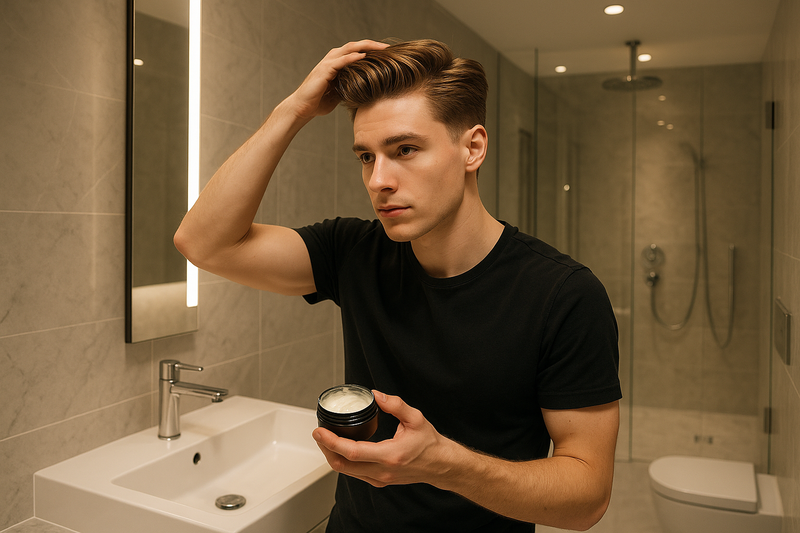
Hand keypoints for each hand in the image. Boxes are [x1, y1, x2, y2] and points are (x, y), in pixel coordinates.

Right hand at [287, 40, 388, 120]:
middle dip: (372, 45)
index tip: (387, 53)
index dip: (371, 50)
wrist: (303, 108)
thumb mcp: (340, 92)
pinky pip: (340, 61)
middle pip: (355, 46)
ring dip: (366, 47)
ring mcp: (327, 63)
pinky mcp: (324, 70)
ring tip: (380, 48)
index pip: (356, 51)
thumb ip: (351, 86)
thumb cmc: (319, 102)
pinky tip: (363, 56)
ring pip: (349, 49)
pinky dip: (352, 58)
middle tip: (388, 48)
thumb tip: (367, 89)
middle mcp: (332, 59)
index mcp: (337, 63)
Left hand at [312, 391, 452, 487]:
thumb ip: (395, 405)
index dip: (331, 441)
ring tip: (326, 439)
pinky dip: (342, 461)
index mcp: (390, 456)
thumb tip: (376, 395)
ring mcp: (379, 479)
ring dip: (332, 455)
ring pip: (345, 471)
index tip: (320, 431)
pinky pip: (354, 473)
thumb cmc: (429, 444)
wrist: (440, 464)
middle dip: (325, 449)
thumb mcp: (416, 418)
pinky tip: (340, 449)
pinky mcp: (379, 481)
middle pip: (342, 465)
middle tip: (318, 433)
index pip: (351, 451)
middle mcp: (382, 471)